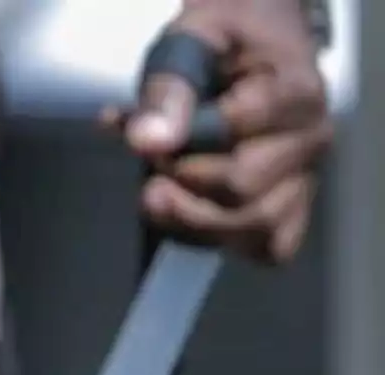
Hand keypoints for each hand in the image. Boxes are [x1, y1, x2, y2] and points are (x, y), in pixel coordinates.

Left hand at [104, 0, 331, 262]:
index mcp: (296, 91)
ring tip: (159, 191)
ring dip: (189, 218)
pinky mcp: (291, 211)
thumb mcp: (188, 42)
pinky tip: (188, 215)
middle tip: (155, 163)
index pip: (237, 132)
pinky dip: (220, 241)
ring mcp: (303, 180)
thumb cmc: (221, 47)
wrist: (250, 50)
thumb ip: (167, 87)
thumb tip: (148, 142)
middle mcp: (310, 141)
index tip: (150, 137)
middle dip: (180, 182)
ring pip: (252, 228)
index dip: (183, 142)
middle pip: (240, 189)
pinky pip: (266, 249)